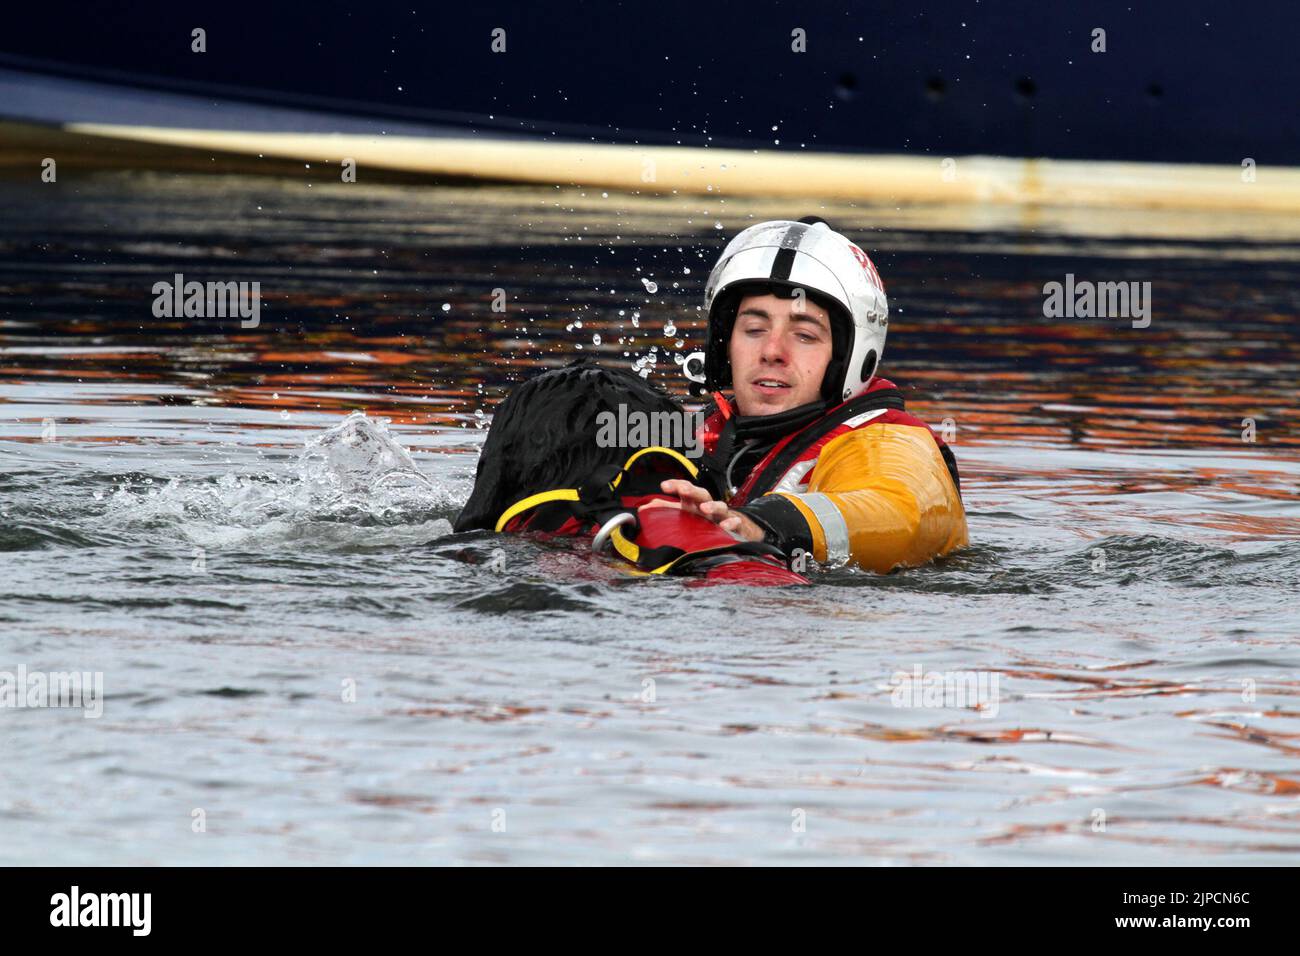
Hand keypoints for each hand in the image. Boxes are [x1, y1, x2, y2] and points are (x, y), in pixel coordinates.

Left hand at [640, 479, 765, 541]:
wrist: (737, 530)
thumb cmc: (708, 522)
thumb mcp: (686, 516)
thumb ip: (666, 512)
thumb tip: (643, 509)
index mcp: (695, 504)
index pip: (685, 490)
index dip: (676, 485)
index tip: (664, 486)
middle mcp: (708, 508)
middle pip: (702, 494)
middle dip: (693, 491)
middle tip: (683, 490)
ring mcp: (723, 516)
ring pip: (720, 506)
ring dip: (712, 506)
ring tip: (704, 508)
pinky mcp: (736, 527)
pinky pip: (735, 523)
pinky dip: (731, 523)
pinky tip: (726, 526)